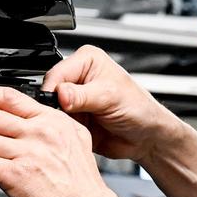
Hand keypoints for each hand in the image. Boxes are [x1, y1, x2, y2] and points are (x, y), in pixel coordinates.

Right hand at [40, 46, 180, 162]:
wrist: (146, 136)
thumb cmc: (138, 109)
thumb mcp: (110, 97)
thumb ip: (82, 95)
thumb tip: (60, 94)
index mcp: (87, 60)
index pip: (56, 73)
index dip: (53, 90)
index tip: (58, 106)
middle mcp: (78, 77)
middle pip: (50, 91)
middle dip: (56, 106)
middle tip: (67, 118)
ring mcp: (73, 99)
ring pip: (51, 109)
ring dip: (60, 119)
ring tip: (77, 124)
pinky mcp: (72, 118)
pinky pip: (56, 124)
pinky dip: (62, 129)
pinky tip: (76, 131)